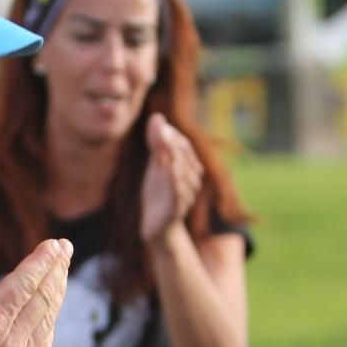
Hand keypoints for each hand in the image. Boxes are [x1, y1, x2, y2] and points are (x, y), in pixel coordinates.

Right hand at [0, 242, 69, 346]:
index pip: (25, 283)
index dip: (42, 261)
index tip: (54, 245)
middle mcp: (13, 342)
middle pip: (44, 298)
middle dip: (56, 270)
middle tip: (65, 248)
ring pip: (48, 320)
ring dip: (57, 293)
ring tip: (61, 274)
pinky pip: (45, 344)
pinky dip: (50, 322)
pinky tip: (49, 315)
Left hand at [139, 113, 204, 242]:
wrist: (157, 229)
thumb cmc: (159, 195)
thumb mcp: (156, 167)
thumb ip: (156, 144)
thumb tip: (157, 116)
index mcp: (187, 168)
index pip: (183, 145)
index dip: (171, 134)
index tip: (157, 125)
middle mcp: (191, 180)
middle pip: (184, 156)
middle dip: (172, 142)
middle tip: (159, 131)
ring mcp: (185, 194)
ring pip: (183, 172)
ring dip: (174, 157)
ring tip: (163, 144)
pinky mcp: (176, 209)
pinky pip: (178, 192)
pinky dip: (175, 179)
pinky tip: (169, 168)